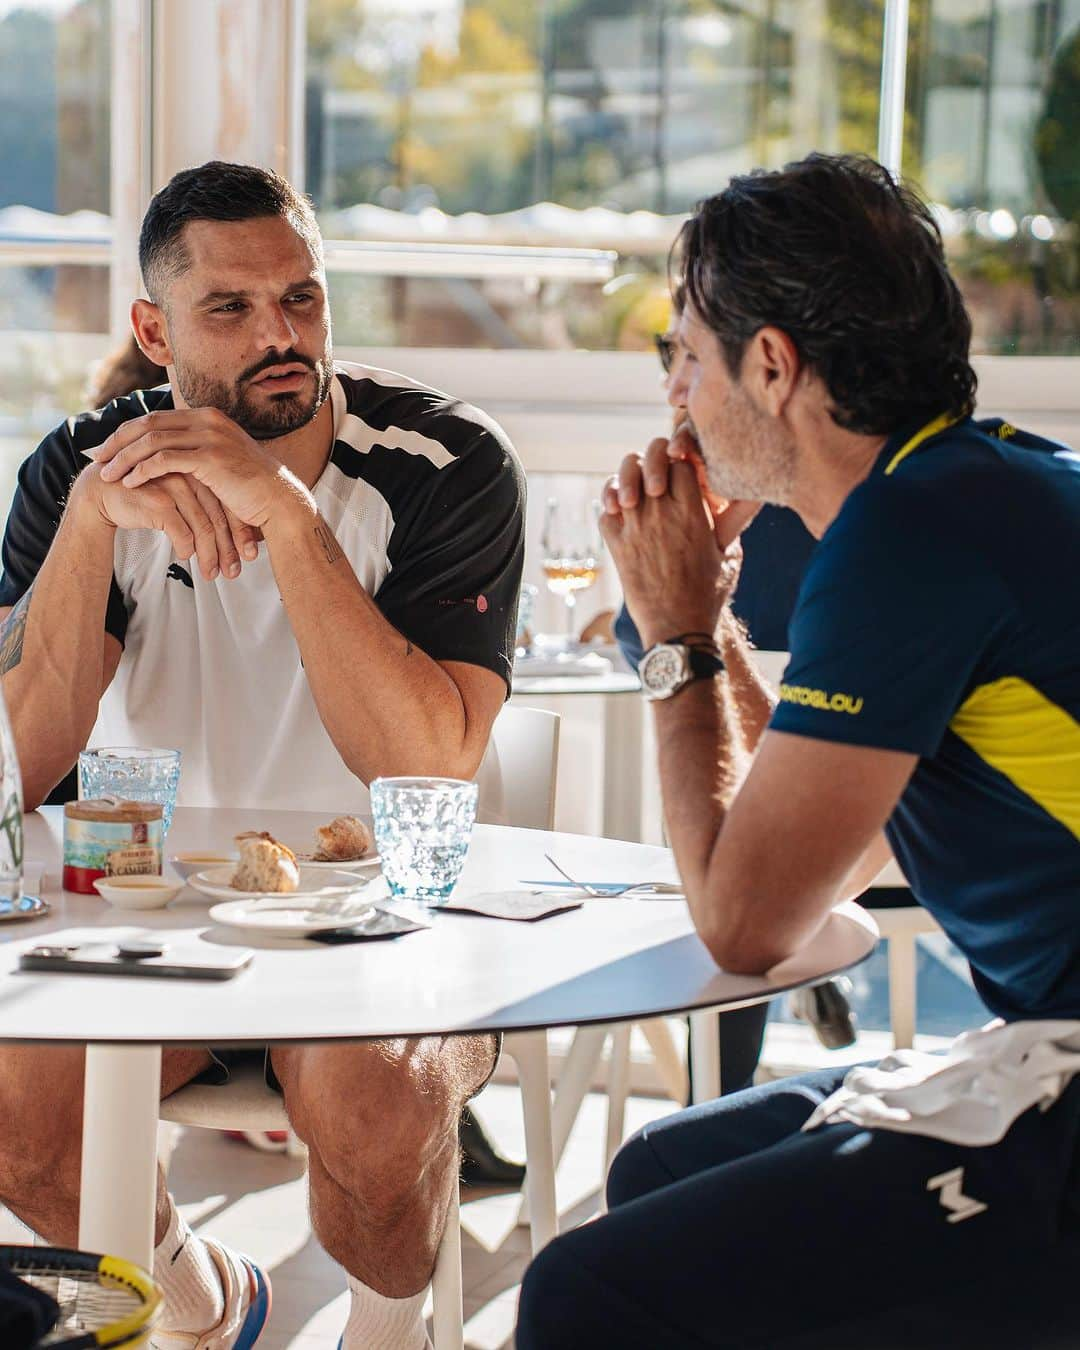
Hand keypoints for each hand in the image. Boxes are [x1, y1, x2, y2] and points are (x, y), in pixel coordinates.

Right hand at [74, 462, 259, 582]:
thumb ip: (204, 509)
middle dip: (229, 549)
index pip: (229, 505)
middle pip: (219, 518)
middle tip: (234, 572)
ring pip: (203, 526)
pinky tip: (187, 557)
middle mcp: (191, 475)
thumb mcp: (181, 498)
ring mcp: (175, 486)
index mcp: (202, 471)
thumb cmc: (147, 496)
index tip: (249, 556)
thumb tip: (234, 539)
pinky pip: (180, 530)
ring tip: (212, 574)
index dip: (241, 533)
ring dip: (209, 555)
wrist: (103, 491)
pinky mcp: (158, 500)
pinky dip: (186, 547)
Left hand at [91, 407, 307, 531]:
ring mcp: (210, 436)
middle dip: (118, 442)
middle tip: (98, 460)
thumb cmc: (249, 488)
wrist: (278, 501)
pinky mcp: (210, 458)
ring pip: (152, 441)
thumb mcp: (221, 461)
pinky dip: (142, 471)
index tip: (108, 449)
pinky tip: (130, 483)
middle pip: (148, 424)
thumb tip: (169, 458)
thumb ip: (196, 452)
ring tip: (108, 475)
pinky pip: (164, 460)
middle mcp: (207, 420)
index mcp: (207, 416)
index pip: (156, 417)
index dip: (127, 432)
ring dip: (125, 459)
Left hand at [599, 437, 758, 646]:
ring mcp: (634, 526)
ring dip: (631, 474)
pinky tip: (622, 506)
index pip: (682, 459)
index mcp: (692, 512)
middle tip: (661, 471)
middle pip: (652, 458)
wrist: (676, 627)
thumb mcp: (730, 552)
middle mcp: (660, 513)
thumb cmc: (708, 593)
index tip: (685, 467)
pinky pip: (605, 506)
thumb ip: (733, 519)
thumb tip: (752, 494)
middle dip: (657, 456)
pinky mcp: (616, 543)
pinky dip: (611, 499)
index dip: (684, 457)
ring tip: (641, 487)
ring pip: (624, 476)